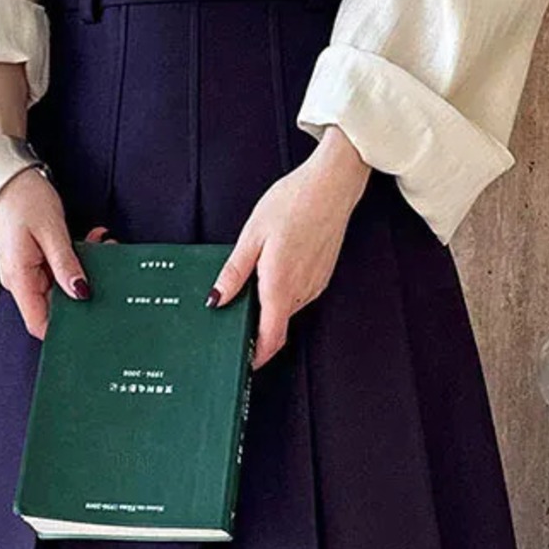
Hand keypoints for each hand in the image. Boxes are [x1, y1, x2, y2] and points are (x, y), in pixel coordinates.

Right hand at [0, 169, 112, 340]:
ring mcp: (26, 271)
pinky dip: (75, 259)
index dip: (64, 329)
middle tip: (104, 270)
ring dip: (81, 270)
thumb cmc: (22, 198)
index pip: (39, 324)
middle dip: (82, 291)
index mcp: (19, 279)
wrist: (6, 175)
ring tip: (98, 246)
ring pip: (60, 286)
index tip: (90, 322)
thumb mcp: (51, 231)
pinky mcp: (32, 260)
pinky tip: (89, 242)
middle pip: (54, 306)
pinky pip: (57, 270)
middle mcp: (20, 280)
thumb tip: (81, 293)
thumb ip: (66, 265)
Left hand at [208, 126, 370, 368]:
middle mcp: (302, 291)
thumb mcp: (252, 235)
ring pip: (288, 309)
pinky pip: (299, 295)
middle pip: (278, 325)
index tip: (244, 363)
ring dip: (271, 307)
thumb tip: (217, 299)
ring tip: (252, 286)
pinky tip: (273, 271)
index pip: (271, 338)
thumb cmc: (293, 203)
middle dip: (258, 328)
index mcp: (280, 285)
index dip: (258, 356)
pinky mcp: (322, 275)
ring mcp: (315, 284)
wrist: (332, 185)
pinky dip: (283, 293)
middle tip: (235, 318)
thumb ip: (234, 272)